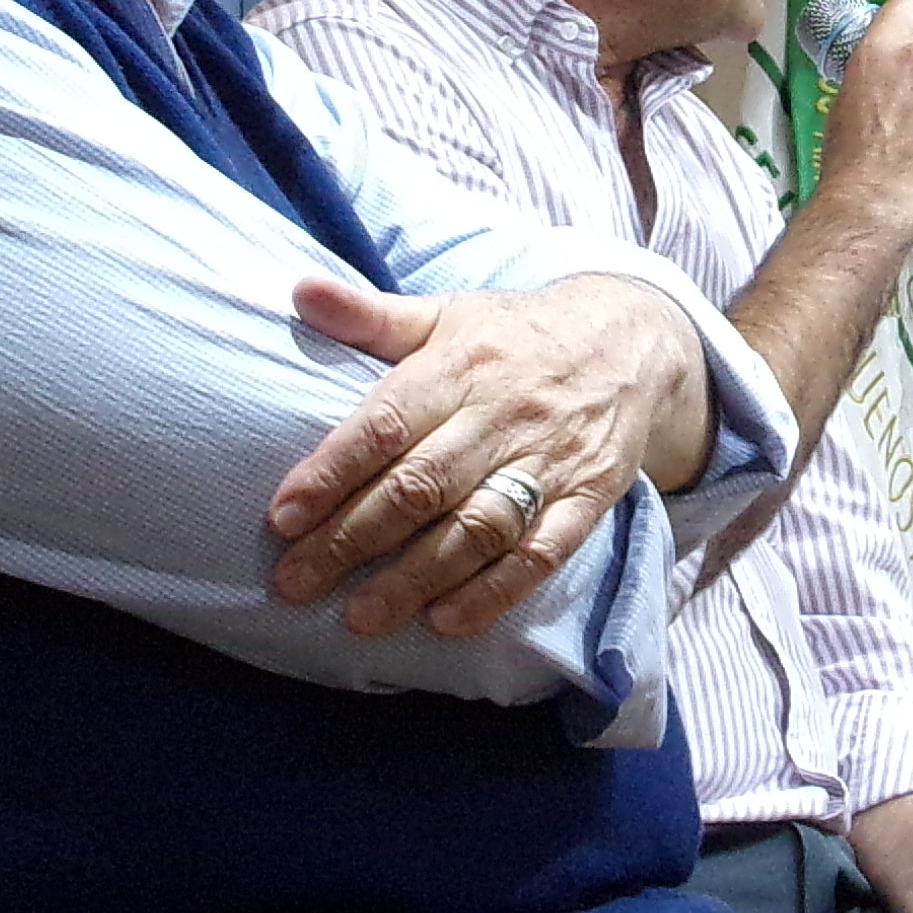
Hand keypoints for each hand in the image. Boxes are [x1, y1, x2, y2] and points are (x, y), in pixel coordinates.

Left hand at [266, 273, 702, 637]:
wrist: (630, 341)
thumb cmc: (514, 336)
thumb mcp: (446, 313)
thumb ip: (370, 315)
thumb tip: (300, 291)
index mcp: (460, 366)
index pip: (388, 424)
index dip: (333, 472)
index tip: (282, 516)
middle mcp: (502, 415)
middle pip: (422, 485)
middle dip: (354, 538)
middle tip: (296, 583)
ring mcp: (549, 460)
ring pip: (477, 526)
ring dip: (417, 577)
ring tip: (361, 618)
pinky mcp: (587, 497)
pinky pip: (541, 551)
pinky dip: (496, 591)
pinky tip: (448, 621)